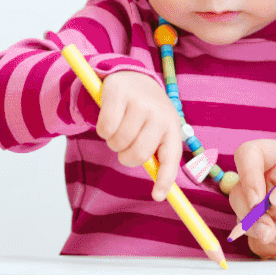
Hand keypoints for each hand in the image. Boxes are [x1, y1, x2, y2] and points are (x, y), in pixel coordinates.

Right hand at [96, 71, 182, 201]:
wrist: (134, 77)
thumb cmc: (147, 112)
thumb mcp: (158, 129)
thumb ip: (157, 155)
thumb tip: (159, 192)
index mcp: (172, 126)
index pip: (171, 158)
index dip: (165, 179)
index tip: (157, 196)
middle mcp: (160, 113)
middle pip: (138, 154)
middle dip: (126, 156)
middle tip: (124, 147)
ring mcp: (140, 101)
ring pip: (119, 142)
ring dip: (113, 142)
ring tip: (118, 129)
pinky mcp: (119, 93)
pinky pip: (105, 128)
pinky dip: (103, 130)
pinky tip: (109, 119)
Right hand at [229, 138, 275, 260]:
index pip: (251, 155)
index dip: (247, 174)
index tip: (258, 200)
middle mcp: (274, 185)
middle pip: (239, 193)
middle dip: (253, 217)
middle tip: (271, 231)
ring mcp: (272, 213)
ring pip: (247, 224)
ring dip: (272, 237)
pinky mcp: (275, 238)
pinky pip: (262, 246)